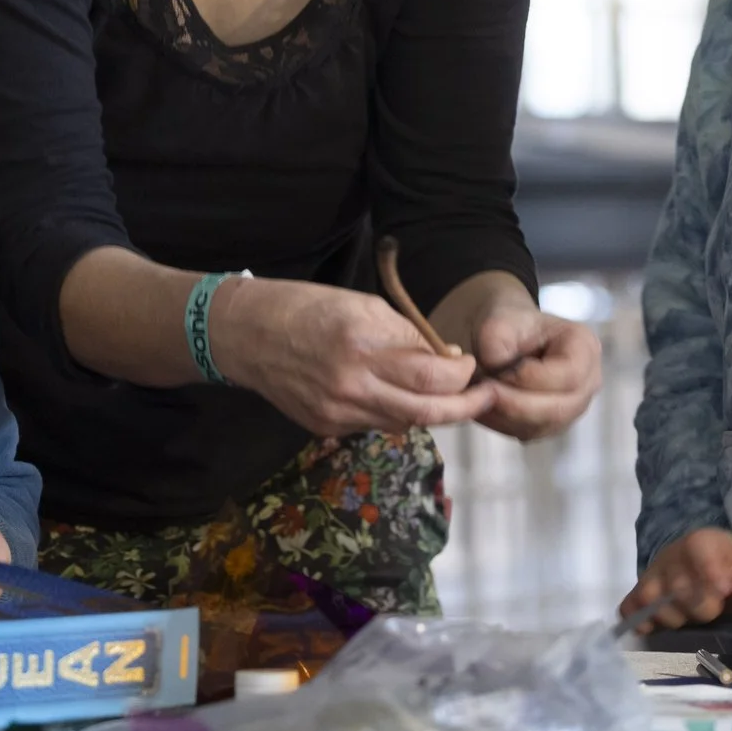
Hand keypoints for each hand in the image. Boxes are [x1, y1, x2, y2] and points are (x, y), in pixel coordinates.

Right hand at [217, 277, 492, 435]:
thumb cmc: (305, 306)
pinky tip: (397, 397)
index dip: (462, 375)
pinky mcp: (324, 427)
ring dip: (431, 412)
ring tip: (448, 397)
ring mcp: (336, 411)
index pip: (431, 374)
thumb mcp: (360, 303)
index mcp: (362, 342)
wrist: (245, 334)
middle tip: (487, 397)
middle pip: (426, 410)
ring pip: (403, 423)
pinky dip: (394, 413)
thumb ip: (404, 334)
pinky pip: (374, 425)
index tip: (471, 366)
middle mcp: (351, 383)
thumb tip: (445, 359)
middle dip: (464, 407)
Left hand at [433, 273, 601, 439]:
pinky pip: (530, 432)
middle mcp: (588, 381)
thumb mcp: (499, 321)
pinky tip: (482, 407)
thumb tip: (495, 372)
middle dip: (515, 404)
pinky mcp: (552, 424)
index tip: (495, 372)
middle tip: (480, 392)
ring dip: (505, 416)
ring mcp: (574, 407)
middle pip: (559, 409)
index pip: (568, 375)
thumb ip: (497, 342)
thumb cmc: (507, 325)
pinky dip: (502, 423)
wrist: (505, 337)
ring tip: (477, 397)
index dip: (529, 379)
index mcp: (585, 347)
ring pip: (542, 425)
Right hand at [618, 528, 731, 632]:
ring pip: (653, 601)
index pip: (698, 547)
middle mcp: (670, 556)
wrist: (691, 560)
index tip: (725, 588)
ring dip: (673, 618)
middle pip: (679, 586)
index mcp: (700, 542)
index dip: (709, 568)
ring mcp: (650, 576)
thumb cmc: (722, 567)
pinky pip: (629, 609)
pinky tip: (655, 627)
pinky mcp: (636, 594)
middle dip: (700, 606)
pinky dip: (641, 621)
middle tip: (713, 610)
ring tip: (687, 618)